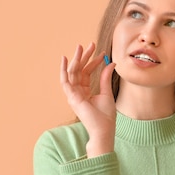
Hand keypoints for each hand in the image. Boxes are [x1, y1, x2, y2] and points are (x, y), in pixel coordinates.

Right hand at [60, 42, 116, 156]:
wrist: (104, 129)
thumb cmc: (105, 116)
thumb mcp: (106, 93)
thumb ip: (105, 78)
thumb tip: (110, 63)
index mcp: (84, 92)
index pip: (86, 73)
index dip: (93, 62)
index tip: (101, 53)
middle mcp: (77, 92)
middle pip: (78, 70)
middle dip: (83, 57)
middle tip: (90, 44)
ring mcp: (73, 95)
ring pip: (72, 73)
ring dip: (75, 59)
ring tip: (80, 47)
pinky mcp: (72, 97)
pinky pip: (65, 81)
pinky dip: (64, 70)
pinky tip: (65, 60)